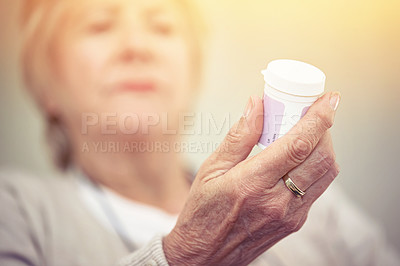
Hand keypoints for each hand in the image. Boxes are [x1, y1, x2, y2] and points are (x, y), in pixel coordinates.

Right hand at [163, 92, 340, 264]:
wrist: (205, 255)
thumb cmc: (203, 212)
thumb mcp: (211, 169)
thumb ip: (238, 136)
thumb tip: (257, 104)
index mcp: (252, 184)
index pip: (297, 145)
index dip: (318, 118)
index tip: (328, 99)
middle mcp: (277, 202)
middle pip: (320, 157)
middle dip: (324, 128)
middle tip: (312, 111)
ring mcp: (290, 215)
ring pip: (325, 173)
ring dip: (324, 146)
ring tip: (307, 131)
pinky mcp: (295, 223)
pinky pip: (317, 188)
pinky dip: (316, 165)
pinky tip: (299, 156)